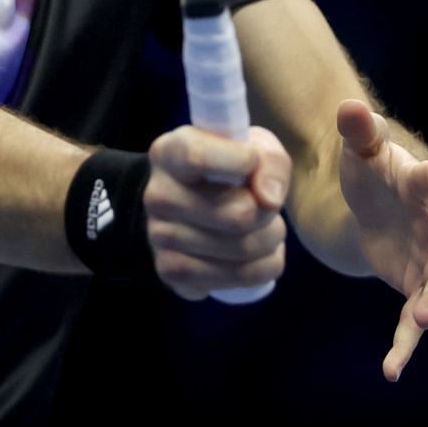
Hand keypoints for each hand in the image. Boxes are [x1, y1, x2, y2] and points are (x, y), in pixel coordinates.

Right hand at [144, 124, 289, 300]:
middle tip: (269, 207)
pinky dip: (264, 268)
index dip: (240, 161)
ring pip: (242, 249)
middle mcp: (157, 195)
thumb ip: (269, 160)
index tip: (253, 162)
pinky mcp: (171, 272)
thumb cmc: (226, 167)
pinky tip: (257, 255)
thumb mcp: (252, 147)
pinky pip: (238, 279)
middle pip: (236, 215)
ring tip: (267, 229)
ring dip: (271, 240)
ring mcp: (159, 237)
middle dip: (268, 213)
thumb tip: (269, 199)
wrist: (189, 201)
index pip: (197, 157)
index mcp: (168, 153)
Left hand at [336, 100, 427, 380]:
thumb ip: (357, 129)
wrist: (372, 202)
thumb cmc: (370, 169)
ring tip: (417, 326)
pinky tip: (391, 371)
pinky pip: (411, 319)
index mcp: (422, 187)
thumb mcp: (358, 149)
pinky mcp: (414, 287)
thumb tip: (348, 105)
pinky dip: (403, 345)